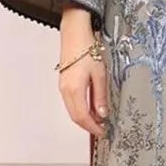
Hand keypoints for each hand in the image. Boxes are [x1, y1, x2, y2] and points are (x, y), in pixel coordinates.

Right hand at [58, 14, 108, 137]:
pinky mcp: (64, 83)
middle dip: (88, 125)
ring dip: (85, 117)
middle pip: (75, 116)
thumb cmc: (86, 50)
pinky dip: (81, 108)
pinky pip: (71, 102)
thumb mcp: (100, 74)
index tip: (103, 132)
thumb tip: (102, 113)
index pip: (82, 117)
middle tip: (102, 129)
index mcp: (74, 90)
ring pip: (73, 110)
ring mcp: (63, 87)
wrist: (75, 33)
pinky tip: (91, 107)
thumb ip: (100, 96)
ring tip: (99, 119)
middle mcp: (65, 91)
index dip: (92, 127)